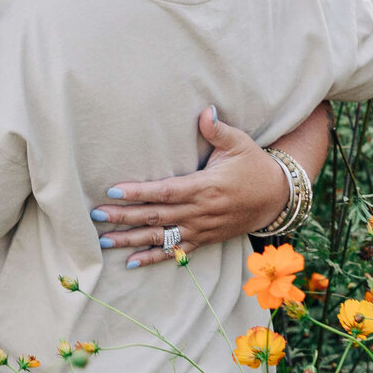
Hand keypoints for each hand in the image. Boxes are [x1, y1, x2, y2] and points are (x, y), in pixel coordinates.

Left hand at [90, 108, 288, 267]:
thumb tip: (204, 110)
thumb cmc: (254, 165)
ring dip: (131, 240)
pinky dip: (153, 258)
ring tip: (104, 241)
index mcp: (205, 187)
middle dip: (124, 216)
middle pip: (156, 216)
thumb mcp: (240, 143)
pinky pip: (176, 252)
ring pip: (161, 237)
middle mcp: (200, 212)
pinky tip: (131, 261)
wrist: (277, 198)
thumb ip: (218, 130)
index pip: (165, 191)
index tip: (112, 191)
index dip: (138, 192)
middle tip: (96, 215)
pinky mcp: (205, 240)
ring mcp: (201, 229)